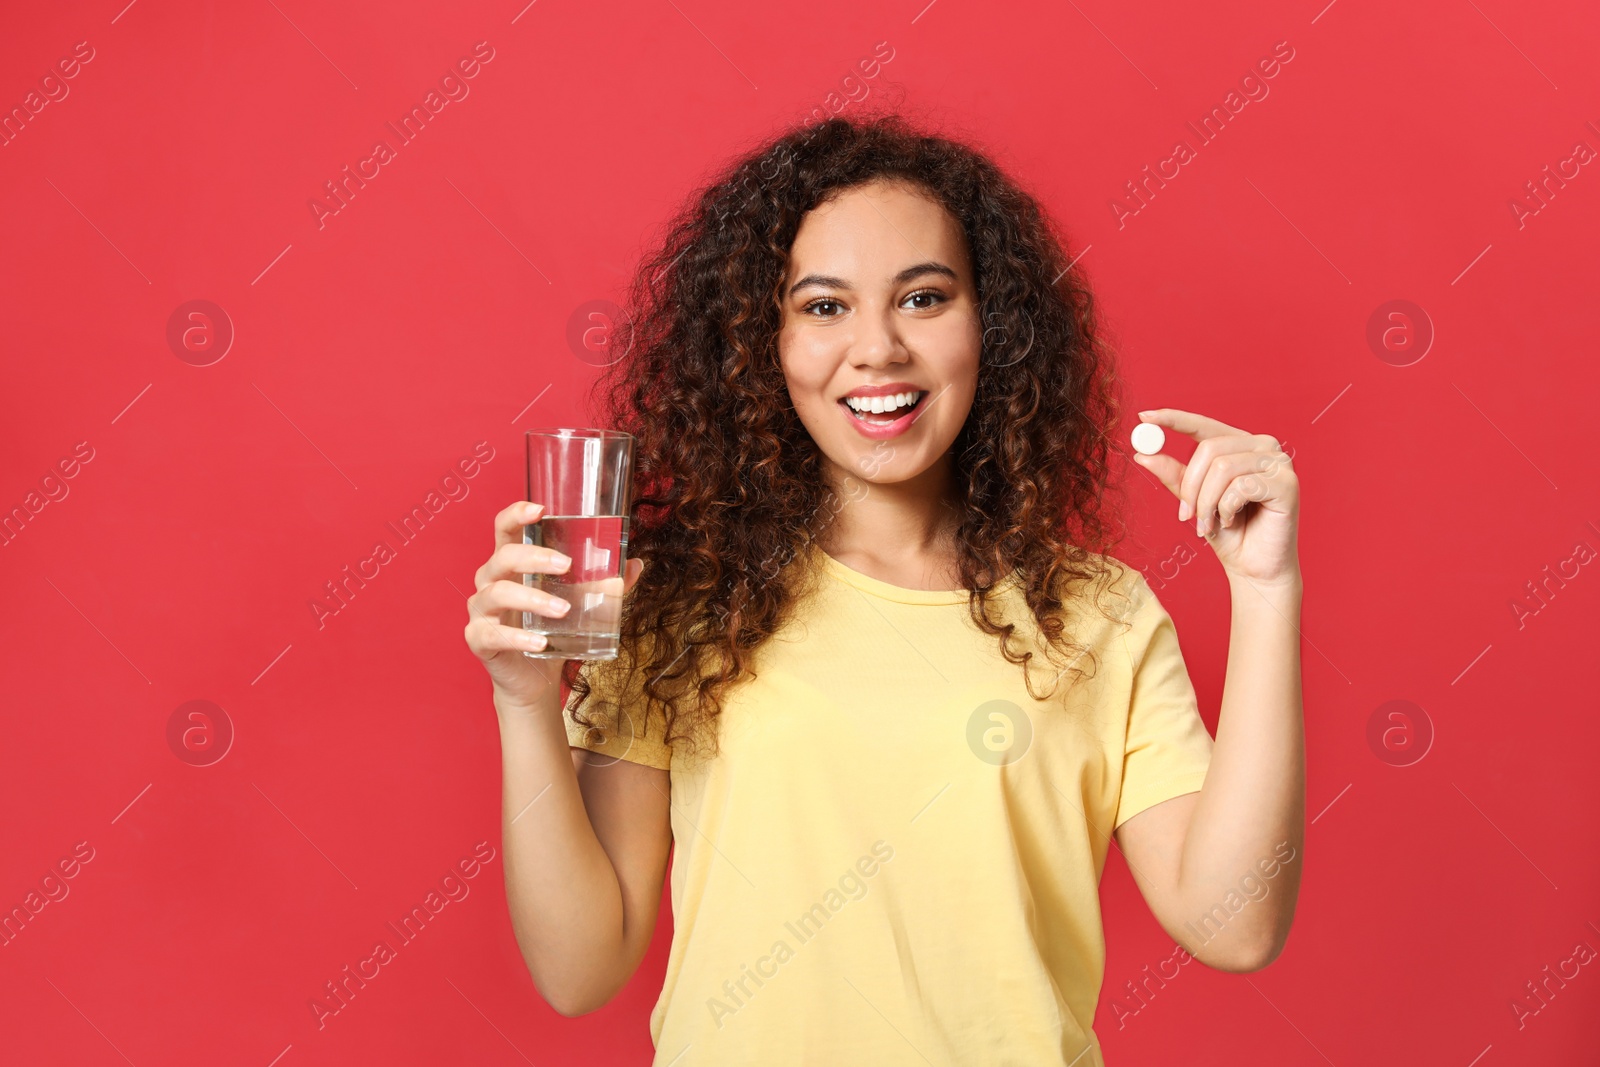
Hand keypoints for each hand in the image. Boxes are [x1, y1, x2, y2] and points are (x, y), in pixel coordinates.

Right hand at [464, 500, 645, 711]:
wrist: (535, 678)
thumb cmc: (551, 630)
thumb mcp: (579, 603)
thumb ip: (602, 584)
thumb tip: (635, 565)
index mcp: (510, 565)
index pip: (504, 530)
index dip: (515, 515)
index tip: (539, 510)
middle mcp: (491, 582)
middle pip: (503, 557)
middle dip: (534, 557)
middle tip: (565, 565)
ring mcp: (482, 611)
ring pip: (497, 593)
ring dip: (532, 598)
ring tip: (563, 610)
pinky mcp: (479, 640)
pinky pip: (492, 634)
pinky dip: (518, 637)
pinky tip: (541, 642)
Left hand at [1131, 409, 1299, 585]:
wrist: (1253, 568)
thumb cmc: (1228, 534)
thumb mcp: (1193, 501)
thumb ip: (1174, 476)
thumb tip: (1143, 454)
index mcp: (1239, 445)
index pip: (1204, 425)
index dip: (1173, 419)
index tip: (1144, 417)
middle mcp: (1262, 446)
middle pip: (1209, 448)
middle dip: (1190, 487)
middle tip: (1185, 516)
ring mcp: (1279, 462)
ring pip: (1223, 469)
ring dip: (1207, 503)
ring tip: (1210, 523)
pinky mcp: (1287, 483)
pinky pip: (1242, 486)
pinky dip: (1227, 509)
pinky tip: (1232, 521)